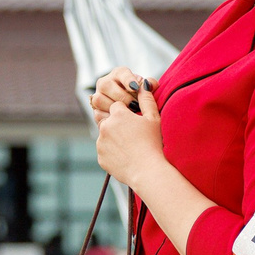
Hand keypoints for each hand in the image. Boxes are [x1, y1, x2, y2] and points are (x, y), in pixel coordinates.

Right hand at [88, 66, 148, 117]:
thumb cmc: (139, 99)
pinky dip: (109, 118)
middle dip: (122, 97)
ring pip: (99, 99)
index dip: (128, 79)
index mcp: (118, 74)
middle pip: (106, 85)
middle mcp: (105, 83)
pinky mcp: (96, 111)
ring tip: (128, 114)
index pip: (121, 73)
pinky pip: (98, 113)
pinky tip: (119, 122)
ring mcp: (98, 96)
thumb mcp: (146, 90)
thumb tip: (149, 85)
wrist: (131, 116)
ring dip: (113, 108)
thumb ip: (150, 85)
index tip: (135, 88)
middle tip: (134, 105)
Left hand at [91, 70, 165, 190]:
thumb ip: (147, 99)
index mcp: (118, 114)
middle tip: (133, 136)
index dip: (127, 113)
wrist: (147, 171)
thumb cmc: (153, 143)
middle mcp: (105, 126)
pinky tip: (126, 157)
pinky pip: (105, 151)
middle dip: (119, 126)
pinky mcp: (100, 157)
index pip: (118, 106)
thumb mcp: (153, 118)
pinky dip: (113, 153)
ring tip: (131, 148)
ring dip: (115, 139)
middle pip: (110, 121)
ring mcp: (101, 142)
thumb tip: (144, 84)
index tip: (135, 122)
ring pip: (106, 136)